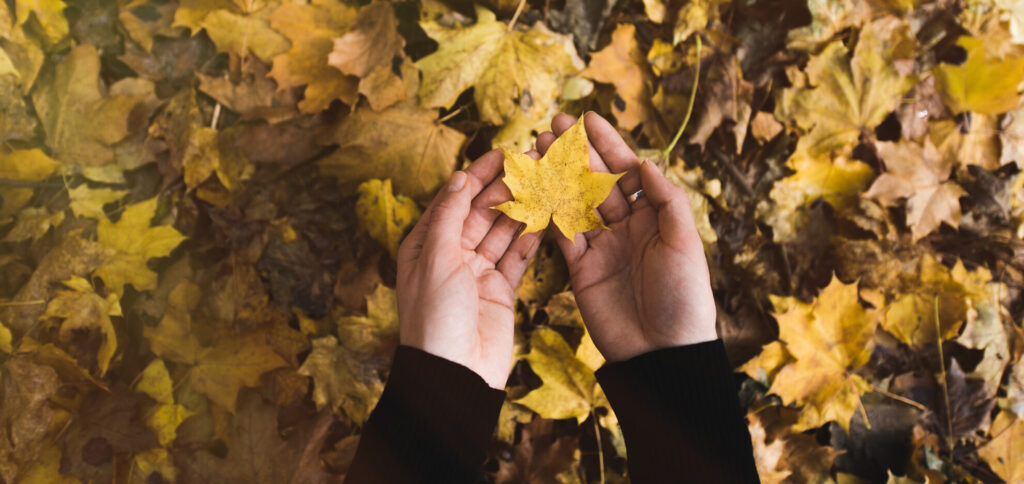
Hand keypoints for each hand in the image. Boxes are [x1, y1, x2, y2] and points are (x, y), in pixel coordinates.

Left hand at [396, 150, 541, 388]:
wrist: (454, 373)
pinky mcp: (500, 291)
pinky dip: (530, 238)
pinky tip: (546, 216)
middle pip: (481, 213)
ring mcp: (477, 273)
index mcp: (425, 246)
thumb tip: (458, 178)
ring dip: (521, 208)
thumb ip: (450, 216)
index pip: (453, 201)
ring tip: (545, 182)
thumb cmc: (434, 317)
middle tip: (532, 164)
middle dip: (505, 188)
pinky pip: (517, 258)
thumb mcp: (436, 259)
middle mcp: (451, 256)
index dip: (476, 176)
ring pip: (502, 232)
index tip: (501, 153)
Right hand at [537, 112, 717, 361]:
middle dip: (576, 153)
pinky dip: (547, 212)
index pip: (627, 172)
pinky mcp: (581, 270)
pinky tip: (534, 187)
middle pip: (596, 182)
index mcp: (655, 217)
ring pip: (575, 203)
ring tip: (537, 148)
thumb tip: (645, 163)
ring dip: (556, 176)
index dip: (608, 145)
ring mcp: (602, 248)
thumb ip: (666, 201)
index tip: (588, 119)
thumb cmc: (684, 298)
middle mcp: (627, 228)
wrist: (662, 352)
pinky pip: (562, 236)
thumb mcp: (684, 244)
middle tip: (553, 125)